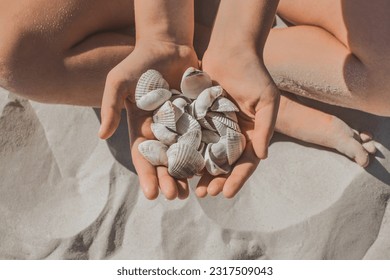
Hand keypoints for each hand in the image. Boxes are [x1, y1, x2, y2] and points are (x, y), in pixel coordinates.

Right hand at [99, 40, 198, 199]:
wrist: (167, 44)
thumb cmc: (139, 62)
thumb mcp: (118, 82)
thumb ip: (111, 107)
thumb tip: (101, 136)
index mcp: (142, 127)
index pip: (144, 156)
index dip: (147, 175)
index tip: (151, 194)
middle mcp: (162, 130)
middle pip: (166, 160)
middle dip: (169, 179)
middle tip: (175, 197)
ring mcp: (182, 124)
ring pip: (185, 153)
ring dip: (188, 172)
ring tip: (192, 191)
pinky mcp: (199, 115)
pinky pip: (204, 135)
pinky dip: (207, 151)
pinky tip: (212, 166)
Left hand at [196, 48, 279, 197]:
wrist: (231, 50)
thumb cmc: (253, 73)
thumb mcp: (267, 100)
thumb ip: (265, 128)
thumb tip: (262, 156)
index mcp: (251, 134)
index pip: (246, 162)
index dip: (237, 179)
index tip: (226, 194)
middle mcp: (232, 134)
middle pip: (224, 164)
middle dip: (215, 180)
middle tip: (204, 194)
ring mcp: (214, 127)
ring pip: (206, 155)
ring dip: (199, 172)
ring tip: (189, 187)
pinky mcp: (199, 117)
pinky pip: (192, 137)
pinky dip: (186, 151)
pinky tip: (176, 163)